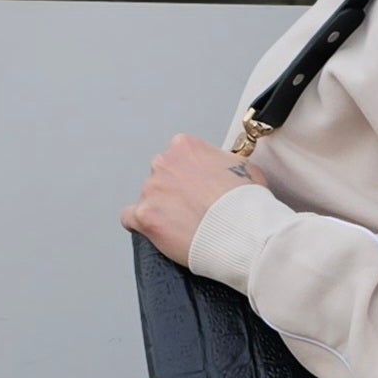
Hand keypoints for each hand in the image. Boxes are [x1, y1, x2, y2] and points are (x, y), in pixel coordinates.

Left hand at [119, 132, 268, 266]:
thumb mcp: (245, 167)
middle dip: (173, 190)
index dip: (189, 175)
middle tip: (192, 208)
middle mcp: (163, 163)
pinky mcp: (144, 216)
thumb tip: (224, 170)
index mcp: (185, 147)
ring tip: (182, 225)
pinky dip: (141, 225)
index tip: (198, 188)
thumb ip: (224, 163)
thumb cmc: (246, 202)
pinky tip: (155, 230)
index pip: (177, 157)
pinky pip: (130, 219)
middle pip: (161, 176)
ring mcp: (151, 190)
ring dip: (160, 209)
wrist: (241, 230)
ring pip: (148, 198)